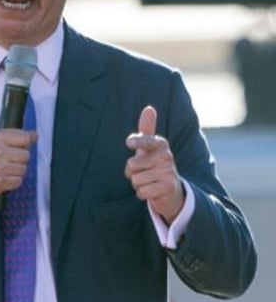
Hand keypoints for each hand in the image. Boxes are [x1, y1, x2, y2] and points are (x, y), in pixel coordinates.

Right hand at [0, 128, 36, 213]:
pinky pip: (18, 181)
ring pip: (23, 169)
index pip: (24, 137)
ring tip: (2, 171)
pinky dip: (12, 182)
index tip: (24, 146)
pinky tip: (1, 179)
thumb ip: (8, 137)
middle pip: (26, 155)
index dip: (26, 143)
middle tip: (7, 161)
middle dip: (19, 159)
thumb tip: (34, 135)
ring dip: (15, 172)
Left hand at [125, 106, 184, 223]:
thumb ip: (147, 128)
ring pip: (136, 179)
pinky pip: (142, 191)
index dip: (136, 142)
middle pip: (131, 165)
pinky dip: (142, 194)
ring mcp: (169, 172)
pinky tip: (152, 191)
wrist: (171, 190)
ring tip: (149, 182)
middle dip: (132, 173)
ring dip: (138, 184)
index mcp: (160, 144)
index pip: (145, 141)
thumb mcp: (149, 148)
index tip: (129, 143)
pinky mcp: (168, 187)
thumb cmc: (154, 165)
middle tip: (144, 173)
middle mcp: (166, 156)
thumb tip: (149, 108)